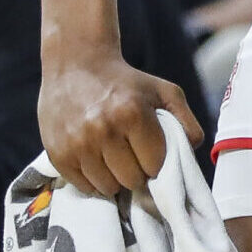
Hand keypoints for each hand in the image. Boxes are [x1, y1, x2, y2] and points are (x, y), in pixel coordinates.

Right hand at [38, 49, 204, 195]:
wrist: (76, 64)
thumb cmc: (126, 81)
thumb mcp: (164, 91)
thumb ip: (186, 121)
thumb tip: (192, 150)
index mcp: (133, 113)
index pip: (155, 166)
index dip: (155, 161)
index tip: (149, 149)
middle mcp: (103, 129)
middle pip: (132, 181)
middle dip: (136, 172)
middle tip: (130, 154)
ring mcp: (78, 143)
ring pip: (108, 188)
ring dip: (114, 178)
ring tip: (111, 156)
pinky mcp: (58, 154)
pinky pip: (84, 187)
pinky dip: (92, 179)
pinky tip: (94, 158)